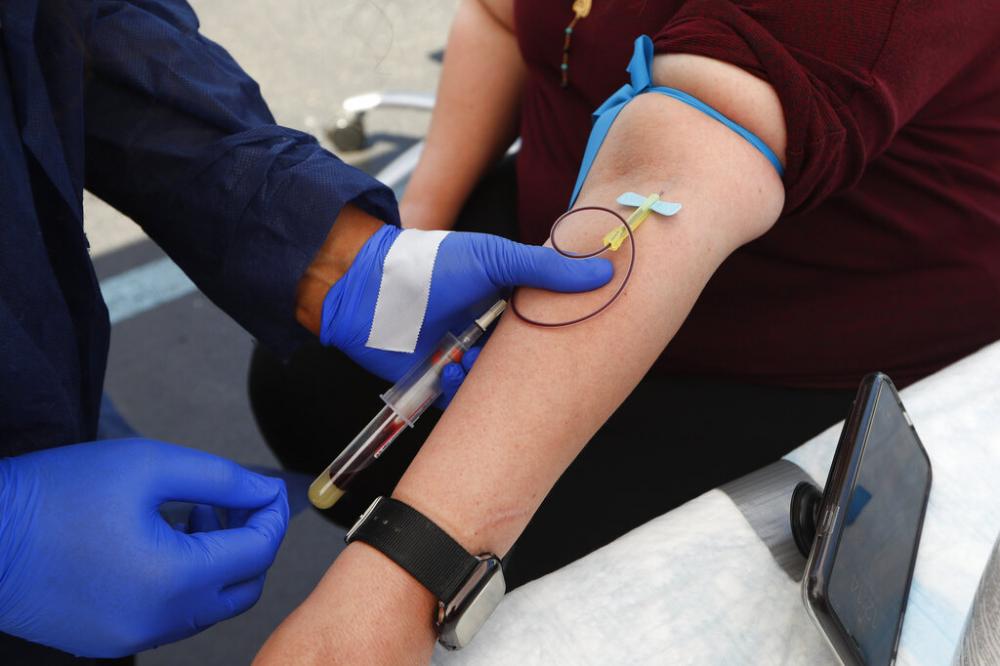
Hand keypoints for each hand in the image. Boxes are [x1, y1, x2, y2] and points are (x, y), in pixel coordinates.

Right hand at [0, 439, 288, 657]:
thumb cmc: (56, 494)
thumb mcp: (149, 465)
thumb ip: (220, 477)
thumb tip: (265, 491)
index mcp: (176, 579)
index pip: (258, 551)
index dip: (272, 515)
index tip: (268, 489)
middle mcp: (161, 620)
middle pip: (243, 587)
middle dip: (251, 541)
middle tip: (233, 500)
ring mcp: (134, 636)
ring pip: (209, 604)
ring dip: (217, 560)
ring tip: (194, 511)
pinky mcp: (109, 639)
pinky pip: (171, 616)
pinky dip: (184, 581)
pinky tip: (161, 540)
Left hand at [320, 225, 611, 382]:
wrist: (369, 288)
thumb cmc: (430, 265)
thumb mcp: (495, 258)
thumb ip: (547, 270)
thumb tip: (603, 271)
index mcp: (503, 300)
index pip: (542, 324)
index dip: (560, 335)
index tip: (580, 342)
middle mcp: (484, 330)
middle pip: (521, 362)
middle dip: (529, 370)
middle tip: (535, 370)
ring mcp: (460, 355)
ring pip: (492, 385)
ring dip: (486, 378)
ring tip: (470, 358)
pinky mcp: (436, 379)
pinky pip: (459, 401)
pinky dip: (459, 391)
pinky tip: (449, 370)